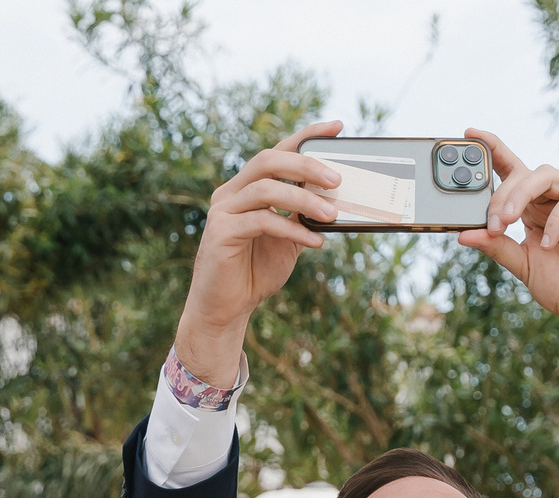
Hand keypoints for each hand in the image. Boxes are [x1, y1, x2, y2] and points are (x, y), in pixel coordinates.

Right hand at [172, 119, 346, 385]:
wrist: (226, 309)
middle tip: (338, 179)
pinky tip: (315, 242)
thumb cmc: (255, 272)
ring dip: (304, 200)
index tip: (337, 127)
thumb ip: (303, 217)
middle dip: (306, 166)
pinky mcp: (221, 233)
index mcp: (247, 186)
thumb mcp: (288, 239)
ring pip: (266, 189)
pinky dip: (292, 230)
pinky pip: (262, 221)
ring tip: (332, 214)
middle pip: (269, 160)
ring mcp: (222, 210)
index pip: (278, 151)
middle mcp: (231, 192)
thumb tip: (337, 199)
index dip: (306, 135)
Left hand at [456, 132, 558, 406]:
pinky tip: (546, 244)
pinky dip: (555, 220)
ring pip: (547, 176)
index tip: (469, 134)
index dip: (492, 149)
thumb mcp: (522, 266)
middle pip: (525, 173)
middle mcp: (552, 200)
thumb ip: (496, 247)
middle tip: (493, 220)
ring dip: (522, 195)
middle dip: (503, 192)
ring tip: (508, 222)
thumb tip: (462, 234)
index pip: (510, 170)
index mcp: (531, 210)